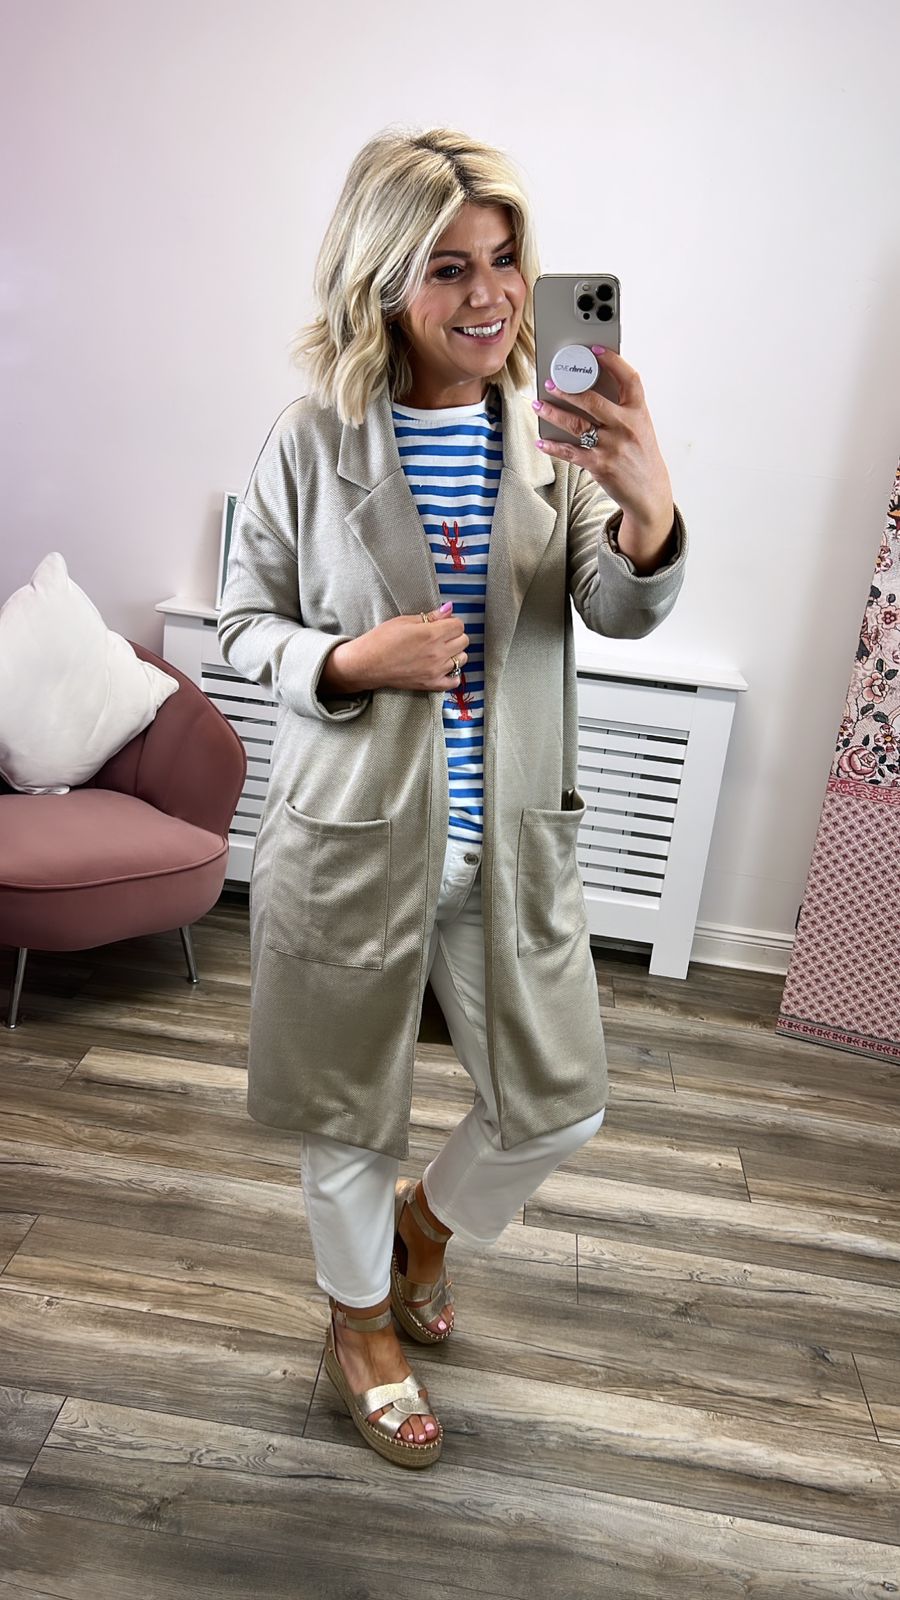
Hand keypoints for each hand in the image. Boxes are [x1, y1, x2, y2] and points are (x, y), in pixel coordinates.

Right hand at [322, 606, 468, 694]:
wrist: (366, 664)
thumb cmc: (380, 640)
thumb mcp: (404, 621)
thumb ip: (431, 617)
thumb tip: (448, 609)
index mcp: (431, 634)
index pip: (459, 625)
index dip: (451, 622)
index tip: (443, 624)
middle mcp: (437, 653)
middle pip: (464, 641)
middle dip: (454, 636)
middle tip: (441, 636)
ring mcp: (435, 670)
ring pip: (462, 659)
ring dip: (455, 653)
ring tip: (441, 651)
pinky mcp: (431, 684)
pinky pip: (454, 681)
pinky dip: (453, 674)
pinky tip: (443, 668)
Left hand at [533, 348, 673, 542]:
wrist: (649, 492)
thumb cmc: (641, 455)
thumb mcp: (640, 427)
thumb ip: (622, 409)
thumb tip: (591, 388)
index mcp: (638, 412)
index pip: (629, 378)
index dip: (613, 361)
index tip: (596, 349)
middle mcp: (625, 427)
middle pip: (592, 400)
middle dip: (568, 390)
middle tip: (551, 382)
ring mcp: (612, 446)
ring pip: (576, 424)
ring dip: (553, 413)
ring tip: (538, 405)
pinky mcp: (599, 465)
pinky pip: (570, 452)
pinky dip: (553, 446)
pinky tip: (541, 441)